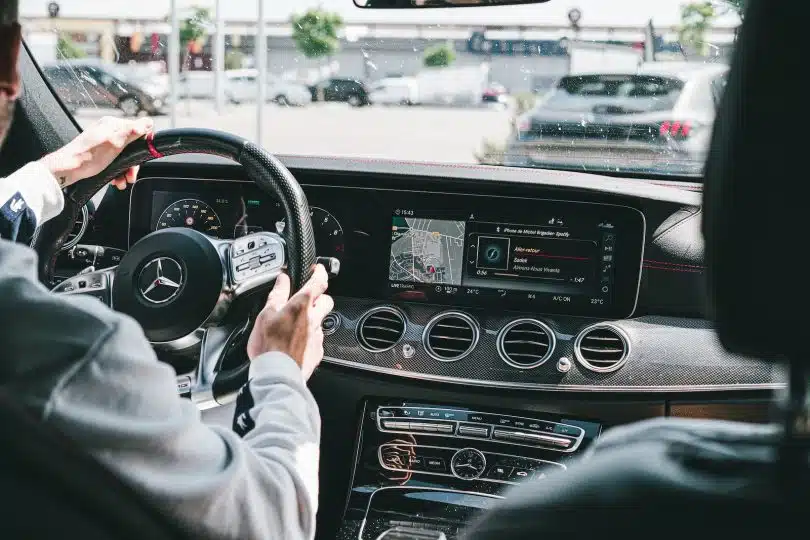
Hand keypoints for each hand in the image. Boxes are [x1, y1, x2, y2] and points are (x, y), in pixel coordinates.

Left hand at [38, 116, 153, 190]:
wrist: (67, 169)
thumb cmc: (88, 156)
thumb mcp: (115, 142)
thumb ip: (133, 131)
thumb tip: (149, 123)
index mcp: (113, 125)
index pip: (139, 130)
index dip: (143, 145)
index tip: (141, 158)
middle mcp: (108, 131)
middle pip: (132, 146)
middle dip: (133, 163)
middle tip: (131, 175)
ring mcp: (103, 142)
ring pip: (124, 156)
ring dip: (126, 170)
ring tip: (122, 180)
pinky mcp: (99, 153)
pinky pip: (115, 161)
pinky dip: (117, 171)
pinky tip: (115, 179)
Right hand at [246, 265, 333, 379]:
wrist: (278, 375)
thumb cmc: (270, 346)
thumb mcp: (266, 314)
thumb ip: (277, 294)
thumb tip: (283, 279)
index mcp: (301, 306)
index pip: (318, 282)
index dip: (319, 273)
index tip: (318, 269)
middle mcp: (314, 319)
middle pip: (327, 301)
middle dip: (321, 297)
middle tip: (309, 298)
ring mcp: (317, 336)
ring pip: (321, 321)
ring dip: (313, 319)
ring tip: (296, 324)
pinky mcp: (317, 351)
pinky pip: (317, 339)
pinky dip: (309, 337)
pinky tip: (297, 342)